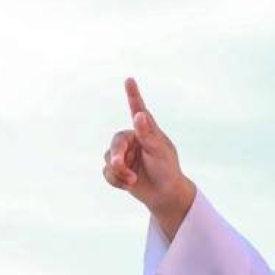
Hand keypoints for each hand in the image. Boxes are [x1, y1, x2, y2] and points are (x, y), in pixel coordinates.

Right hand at [102, 78, 195, 233]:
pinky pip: (107, 172)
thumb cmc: (167, 170)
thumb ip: (148, 135)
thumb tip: (139, 114)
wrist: (164, 194)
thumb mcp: (160, 152)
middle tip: (120, 165)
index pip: (137, 110)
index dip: (133, 95)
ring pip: (108, 159)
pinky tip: (128, 185)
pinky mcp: (117, 169)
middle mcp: (132, 139)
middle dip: (117, 156)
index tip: (130, 80)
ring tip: (132, 180)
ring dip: (119, 172)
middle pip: (115, 143)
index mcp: (145, 131)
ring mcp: (123, 154)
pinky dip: (116, 181)